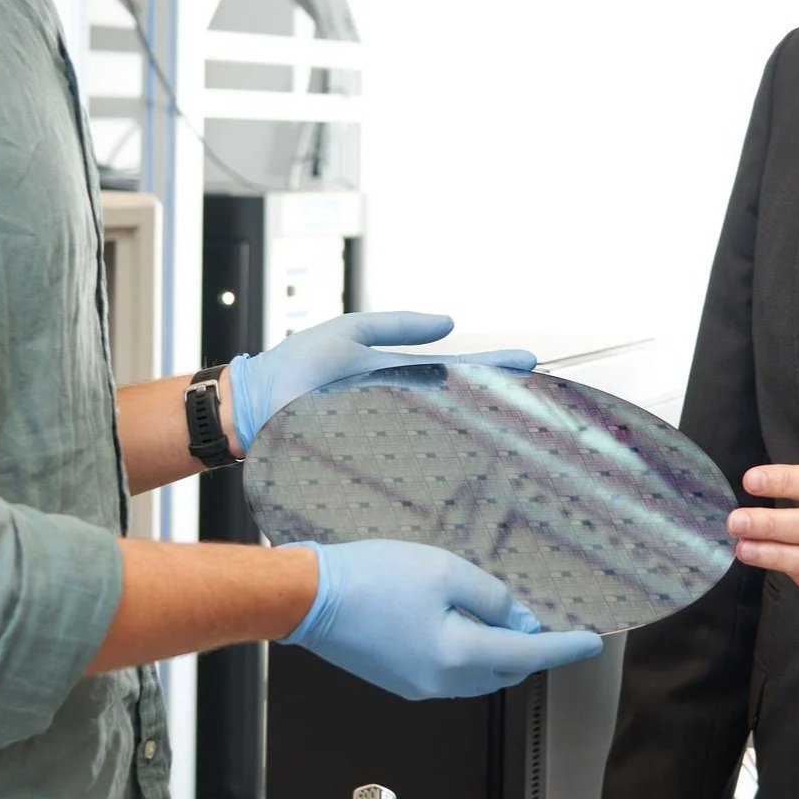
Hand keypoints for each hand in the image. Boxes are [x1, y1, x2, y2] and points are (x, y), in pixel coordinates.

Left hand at [228, 311, 534, 451]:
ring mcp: (388, 436)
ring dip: (480, 436)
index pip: (455, 370)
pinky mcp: (370, 459)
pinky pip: (411, 464)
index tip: (529, 361)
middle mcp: (401, 409)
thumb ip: (397, 324)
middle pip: (459, 406)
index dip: (491, 365)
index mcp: (399, 377)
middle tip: (545, 399)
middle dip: (500, 404)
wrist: (252, 403)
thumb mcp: (351, 331)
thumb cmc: (295, 368)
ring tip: (521, 431)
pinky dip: (441, 468)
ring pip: (443, 438)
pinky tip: (470, 475)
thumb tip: (450, 323)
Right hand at [280, 539, 602, 699]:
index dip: (564, 648)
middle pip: (505, 669)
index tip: (592, 643)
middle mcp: (444, 682)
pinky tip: (462, 623)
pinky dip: (469, 653)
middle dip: (530, 648)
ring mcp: (420, 686)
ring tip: (503, 615)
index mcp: (459, 655)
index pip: (528, 653)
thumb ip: (490, 596)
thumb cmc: (374, 578)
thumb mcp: (443, 571)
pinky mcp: (401, 680)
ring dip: (498, 651)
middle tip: (544, 618)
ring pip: (479, 675)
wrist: (310, 600)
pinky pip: (451, 673)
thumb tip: (520, 618)